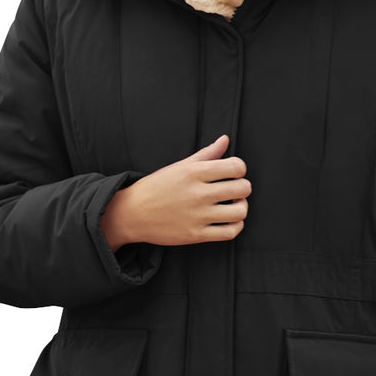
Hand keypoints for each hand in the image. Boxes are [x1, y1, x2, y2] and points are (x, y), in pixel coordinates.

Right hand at [100, 134, 249, 247]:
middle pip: (243, 188)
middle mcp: (198, 193)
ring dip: (241, 207)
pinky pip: (229, 232)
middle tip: (235, 189)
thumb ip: (206, 154)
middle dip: (243, 187)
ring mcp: (197, 216)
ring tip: (233, 205)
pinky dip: (236, 226)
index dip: (239, 169)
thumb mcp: (179, 166)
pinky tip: (229, 220)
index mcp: (194, 172)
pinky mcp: (196, 235)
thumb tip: (225, 140)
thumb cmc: (156, 187)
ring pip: (240, 212)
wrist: (132, 213)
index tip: (233, 173)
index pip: (236, 167)